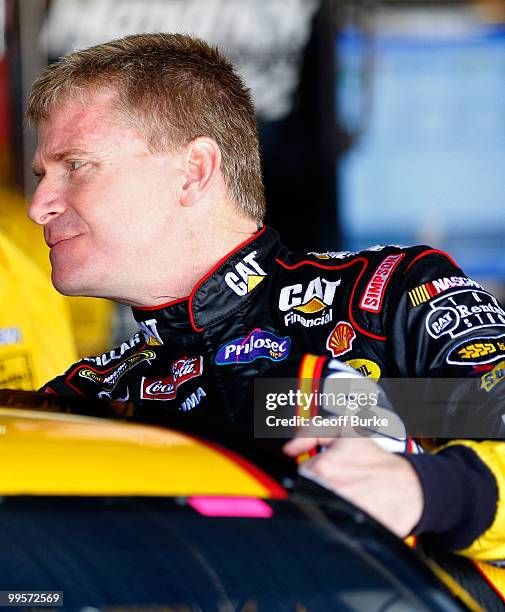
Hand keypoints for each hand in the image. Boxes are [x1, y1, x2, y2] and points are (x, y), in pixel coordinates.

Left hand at [283, 436, 423, 537]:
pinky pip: (329, 523)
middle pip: (305, 490)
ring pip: (315, 505)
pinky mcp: (346, 529)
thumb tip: (290, 449)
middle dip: (318, 484)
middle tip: (341, 480)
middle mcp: (328, 490)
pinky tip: (350, 507)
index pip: (301, 472)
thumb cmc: (378, 461)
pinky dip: (336, 517)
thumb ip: (313, 431)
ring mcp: (337, 511)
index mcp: (324, 466)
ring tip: (348, 493)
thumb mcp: (347, 431)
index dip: (315, 470)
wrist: (410, 487)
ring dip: (326, 501)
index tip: (330, 470)